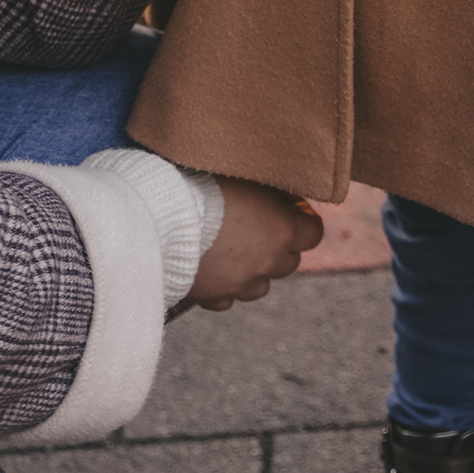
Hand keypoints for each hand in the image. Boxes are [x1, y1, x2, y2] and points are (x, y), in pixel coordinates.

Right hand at [181, 178, 324, 312]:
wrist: (160, 219)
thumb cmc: (203, 186)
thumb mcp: (244, 175)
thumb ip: (268, 190)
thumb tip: (281, 192)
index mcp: (283, 231)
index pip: (313, 233)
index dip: (303, 219)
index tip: (289, 208)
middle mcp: (268, 262)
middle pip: (289, 261)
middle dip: (279, 245)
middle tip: (259, 226)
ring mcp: (241, 284)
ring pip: (260, 284)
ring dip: (254, 269)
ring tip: (233, 249)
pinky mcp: (213, 297)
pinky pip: (227, 297)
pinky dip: (224, 285)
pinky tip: (210, 268)